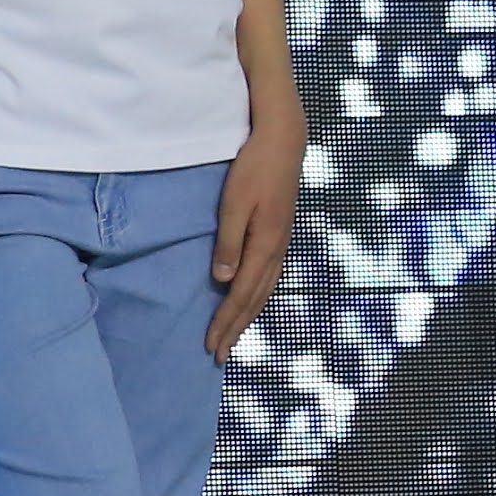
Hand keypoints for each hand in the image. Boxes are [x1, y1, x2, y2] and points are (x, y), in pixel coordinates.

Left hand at [206, 118, 304, 359]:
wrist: (284, 141)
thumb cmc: (253, 168)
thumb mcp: (234, 203)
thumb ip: (229, 242)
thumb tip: (222, 281)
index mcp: (265, 245)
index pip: (241, 294)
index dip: (225, 322)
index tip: (211, 346)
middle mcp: (277, 250)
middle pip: (254, 299)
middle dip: (236, 328)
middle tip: (219, 355)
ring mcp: (282, 242)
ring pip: (265, 290)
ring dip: (248, 315)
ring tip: (234, 335)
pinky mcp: (281, 234)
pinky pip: (270, 276)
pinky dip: (259, 296)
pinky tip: (252, 300)